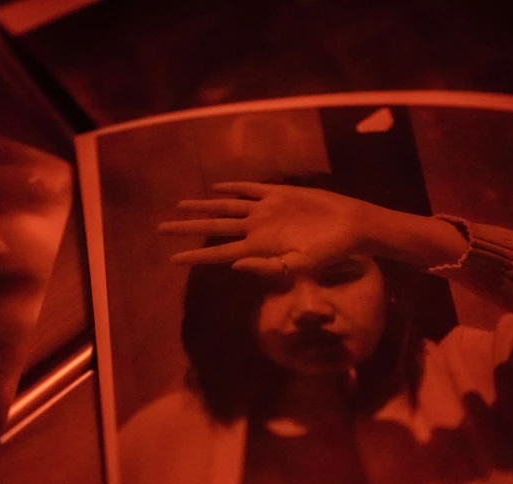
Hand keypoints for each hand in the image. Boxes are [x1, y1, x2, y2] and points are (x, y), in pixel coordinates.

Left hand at [158, 182, 386, 274]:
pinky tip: (216, 186)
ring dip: (203, 205)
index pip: (219, 252)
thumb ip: (268, 267)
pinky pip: (250, 189)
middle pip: (214, 226)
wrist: (353, 227)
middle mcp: (257, 229)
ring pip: (226, 206)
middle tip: (160, 228)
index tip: (171, 258)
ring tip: (180, 206)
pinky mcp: (279, 194)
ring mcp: (266, 211)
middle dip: (187, 228)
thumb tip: (234, 266)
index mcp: (258, 248)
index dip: (195, 255)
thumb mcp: (301, 266)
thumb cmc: (331, 252)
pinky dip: (233, 187)